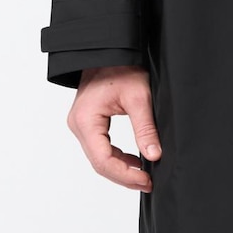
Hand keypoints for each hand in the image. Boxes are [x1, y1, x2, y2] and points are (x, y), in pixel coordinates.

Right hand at [67, 64, 161, 190]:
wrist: (109, 50)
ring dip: (120, 169)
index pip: (103, 160)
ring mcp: (81, 124)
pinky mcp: (88, 123)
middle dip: (124, 176)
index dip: (125, 175)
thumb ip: (145, 128)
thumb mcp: (139, 97)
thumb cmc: (121, 66)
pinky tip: (134, 161)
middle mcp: (78, 125)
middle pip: (99, 163)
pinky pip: (100, 147)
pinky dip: (116, 157)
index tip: (146, 180)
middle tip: (148, 183)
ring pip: (99, 157)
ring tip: (144, 175)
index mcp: (86, 120)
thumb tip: (154, 156)